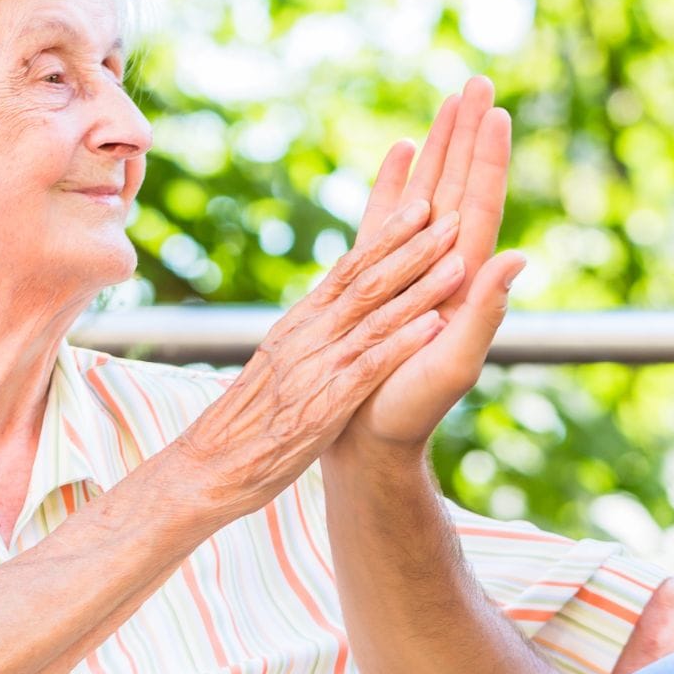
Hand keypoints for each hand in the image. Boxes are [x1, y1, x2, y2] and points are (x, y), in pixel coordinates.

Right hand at [173, 195, 464, 520]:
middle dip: (413, 248)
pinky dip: (403, 343)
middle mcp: (309, 335)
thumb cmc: (248, 420)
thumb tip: (333, 307)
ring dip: (420, 289)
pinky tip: (435, 326)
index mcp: (299, 322)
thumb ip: (308, 334)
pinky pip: (370, 366)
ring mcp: (317, 367)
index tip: (419, 208)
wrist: (213, 464)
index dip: (386, 236)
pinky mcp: (326, 404)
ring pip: (375, 318)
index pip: (348, 268)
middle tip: (452, 217)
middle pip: (367, 282)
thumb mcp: (278, 362)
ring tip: (459, 263)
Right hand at [338, 78, 525, 451]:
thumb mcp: (454, 364)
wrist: (368, 439)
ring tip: (447, 101)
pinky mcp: (379, 276)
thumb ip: (485, 312)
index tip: (497, 110)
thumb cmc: (411, 412)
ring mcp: (411, 268)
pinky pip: (387, 215)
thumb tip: (518, 256)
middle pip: (459, 185)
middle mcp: (441, 266)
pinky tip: (401, 151)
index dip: (489, 158)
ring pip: (428, 192)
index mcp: (463, 281)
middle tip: (478, 80)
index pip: (481, 205)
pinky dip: (396, 181)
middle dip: (467, 133)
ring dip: (439, 148)